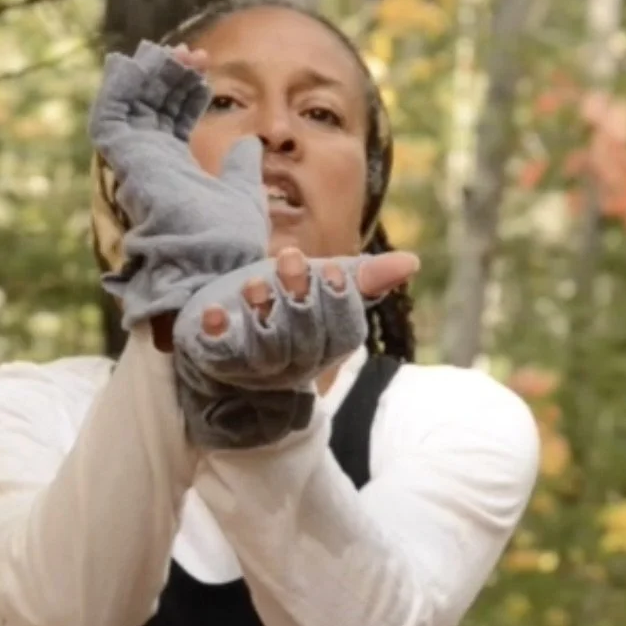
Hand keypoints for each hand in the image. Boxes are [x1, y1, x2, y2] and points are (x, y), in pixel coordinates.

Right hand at [91, 41, 271, 330]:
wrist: (216, 266)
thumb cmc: (229, 244)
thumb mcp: (242, 193)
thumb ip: (241, 169)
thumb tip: (248, 145)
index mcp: (174, 171)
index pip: (169, 119)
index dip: (183, 89)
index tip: (204, 65)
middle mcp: (150, 166)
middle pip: (148, 107)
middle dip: (166, 75)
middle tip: (190, 52)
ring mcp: (136, 164)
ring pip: (128, 107)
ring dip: (146, 74)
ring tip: (172, 51)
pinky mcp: (127, 163)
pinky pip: (110, 117)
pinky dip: (117, 88)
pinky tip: (132, 62)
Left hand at [173, 247, 420, 393]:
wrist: (225, 330)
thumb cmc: (281, 303)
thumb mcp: (320, 284)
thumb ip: (362, 277)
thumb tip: (412, 262)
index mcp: (326, 345)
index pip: (344, 333)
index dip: (340, 304)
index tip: (334, 270)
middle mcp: (295, 364)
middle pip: (306, 342)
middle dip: (300, 300)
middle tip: (288, 256)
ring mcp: (256, 369)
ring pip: (268, 352)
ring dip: (263, 314)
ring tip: (254, 283)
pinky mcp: (218, 362)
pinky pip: (221, 357)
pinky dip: (217, 334)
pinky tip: (212, 314)